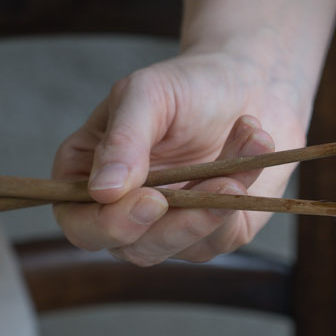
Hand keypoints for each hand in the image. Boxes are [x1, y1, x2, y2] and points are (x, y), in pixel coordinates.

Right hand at [52, 50, 306, 264]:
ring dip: (218, 198)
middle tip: (215, 185)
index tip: (152, 199)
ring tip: (249, 138)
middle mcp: (124, 212)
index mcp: (87, 177)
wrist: (248, 86)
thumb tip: (103, 191)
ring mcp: (169, 229)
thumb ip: (122, 140)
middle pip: (132, 249)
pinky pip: (223, 232)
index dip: (110, 224)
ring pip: (183, 247)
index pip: (80, 226)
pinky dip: (242, 190)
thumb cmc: (186, 86)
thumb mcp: (147, 95)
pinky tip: (254, 145)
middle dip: (174, 226)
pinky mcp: (214, 234)